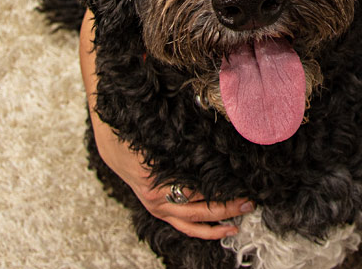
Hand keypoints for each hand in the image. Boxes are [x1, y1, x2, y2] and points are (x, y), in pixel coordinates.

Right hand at [89, 115, 251, 238]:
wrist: (112, 145)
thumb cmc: (135, 136)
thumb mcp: (156, 133)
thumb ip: (180, 141)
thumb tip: (209, 130)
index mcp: (157, 180)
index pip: (195, 191)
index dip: (220, 190)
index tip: (242, 186)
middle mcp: (157, 199)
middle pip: (198, 209)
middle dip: (225, 208)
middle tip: (248, 202)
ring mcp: (157, 208)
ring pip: (191, 224)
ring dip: (217, 224)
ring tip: (239, 221)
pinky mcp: (158, 211)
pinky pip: (183, 226)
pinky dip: (203, 230)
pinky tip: (221, 229)